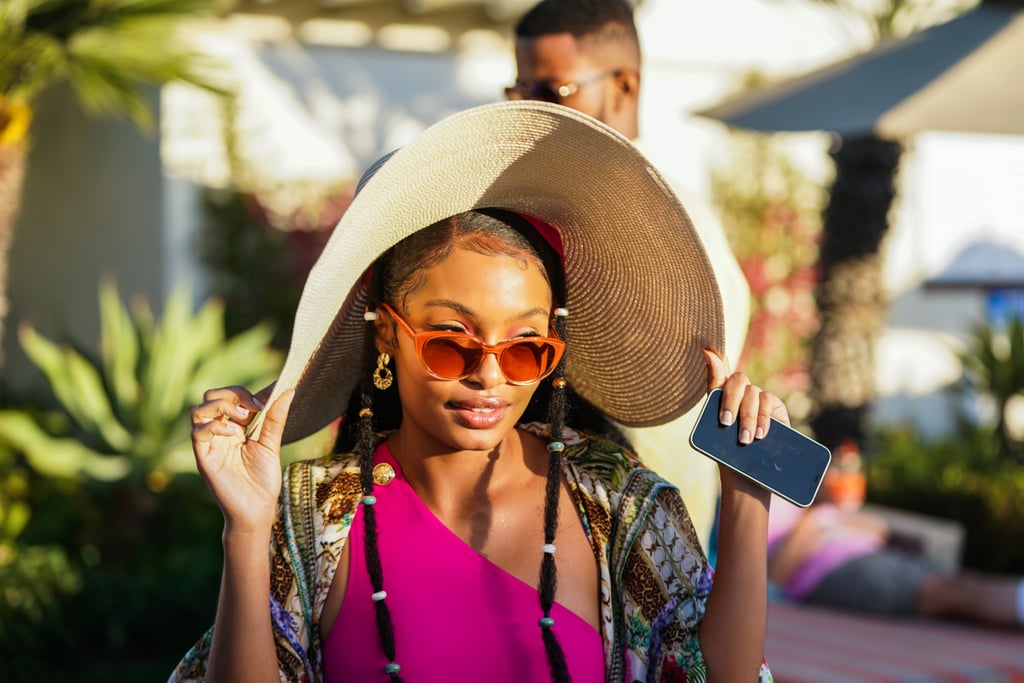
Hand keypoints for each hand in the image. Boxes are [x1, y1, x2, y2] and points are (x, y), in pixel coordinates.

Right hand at [190, 386, 293, 533]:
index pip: (232, 396)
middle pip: (211, 397)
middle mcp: (219, 432)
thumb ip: (275, 418)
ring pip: (198, 411)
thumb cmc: (263, 480)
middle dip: (232, 393)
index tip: (271, 392)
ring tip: (243, 416)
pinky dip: (214, 427)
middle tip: (255, 406)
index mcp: (235, 427)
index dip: (248, 391)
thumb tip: (288, 390)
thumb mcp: (271, 444)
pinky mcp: (204, 458)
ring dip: (221, 406)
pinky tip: (233, 434)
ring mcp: (210, 444)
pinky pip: (198, 433)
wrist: (257, 511)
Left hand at [704, 350, 789, 495]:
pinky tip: (761, 434)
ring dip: (748, 417)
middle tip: (726, 424)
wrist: (747, 479)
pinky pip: (769, 402)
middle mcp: (741, 393)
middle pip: (736, 381)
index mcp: (723, 396)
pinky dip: (764, 418)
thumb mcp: (714, 428)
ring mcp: (759, 400)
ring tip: (745, 439)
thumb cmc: (728, 453)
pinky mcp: (776, 409)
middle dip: (730, 402)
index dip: (714, 361)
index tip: (707, 352)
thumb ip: (713, 393)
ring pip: (752, 394)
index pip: (720, 372)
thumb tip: (707, 353)